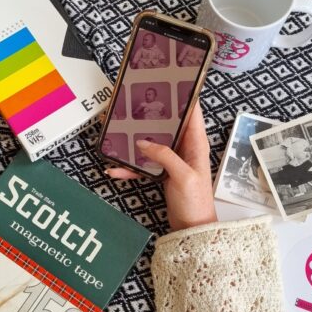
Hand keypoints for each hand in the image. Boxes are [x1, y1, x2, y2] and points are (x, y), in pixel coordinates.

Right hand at [105, 103, 216, 230]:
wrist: (192, 230)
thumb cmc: (195, 203)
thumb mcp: (182, 176)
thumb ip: (164, 156)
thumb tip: (143, 142)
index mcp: (196, 144)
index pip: (193, 111)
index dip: (183, 95)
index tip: (168, 81)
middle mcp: (185, 148)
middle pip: (168, 124)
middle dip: (151, 115)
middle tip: (134, 104)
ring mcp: (172, 161)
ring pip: (151, 143)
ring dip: (135, 141)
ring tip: (118, 134)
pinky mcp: (162, 173)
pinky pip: (143, 165)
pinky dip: (129, 168)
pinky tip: (114, 170)